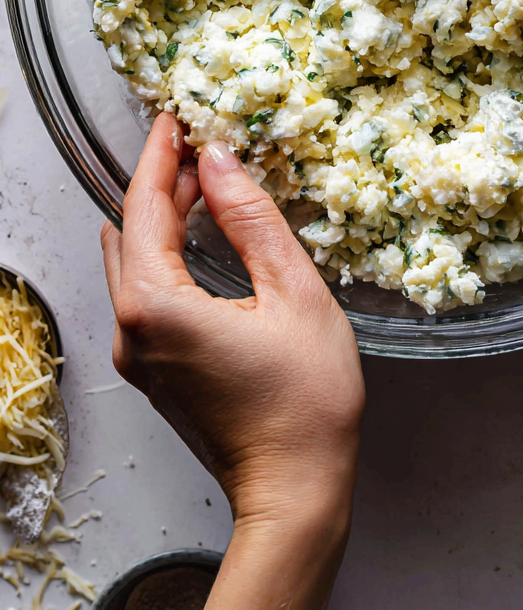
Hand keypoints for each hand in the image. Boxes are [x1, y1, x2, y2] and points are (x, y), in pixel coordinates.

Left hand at [101, 114, 364, 523]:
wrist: (296, 491)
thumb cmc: (305, 400)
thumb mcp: (292, 291)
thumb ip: (251, 218)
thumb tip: (220, 161)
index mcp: (155, 304)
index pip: (142, 207)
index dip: (158, 155)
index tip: (173, 117)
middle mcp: (131, 329)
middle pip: (130, 232)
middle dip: (158, 182)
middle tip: (196, 142)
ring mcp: (138, 354)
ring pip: (132, 263)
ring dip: (159, 218)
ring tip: (202, 181)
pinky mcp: (154, 370)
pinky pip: (144, 294)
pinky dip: (165, 255)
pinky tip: (201, 238)